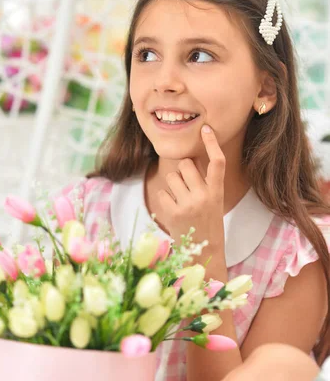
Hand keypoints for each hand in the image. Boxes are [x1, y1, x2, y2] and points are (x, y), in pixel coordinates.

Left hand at [158, 125, 225, 253]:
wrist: (205, 252)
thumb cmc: (208, 222)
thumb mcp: (213, 202)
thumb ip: (203, 183)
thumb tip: (186, 162)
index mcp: (217, 191)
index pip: (218, 162)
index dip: (212, 143)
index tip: (206, 128)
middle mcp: (204, 196)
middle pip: (186, 165)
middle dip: (183, 171)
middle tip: (187, 187)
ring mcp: (188, 205)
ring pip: (171, 176)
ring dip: (173, 184)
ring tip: (181, 200)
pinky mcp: (173, 213)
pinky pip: (162, 192)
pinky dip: (165, 199)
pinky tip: (174, 210)